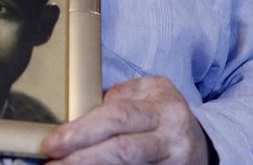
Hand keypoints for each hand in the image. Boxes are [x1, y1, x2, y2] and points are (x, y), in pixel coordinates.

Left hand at [41, 76, 209, 164]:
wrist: (200, 143)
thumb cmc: (164, 115)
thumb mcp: (149, 94)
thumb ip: (118, 100)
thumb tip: (76, 119)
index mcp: (164, 108)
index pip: (117, 117)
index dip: (81, 131)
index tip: (52, 143)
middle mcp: (172, 136)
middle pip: (122, 149)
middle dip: (81, 158)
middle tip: (52, 164)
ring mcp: (174, 162)